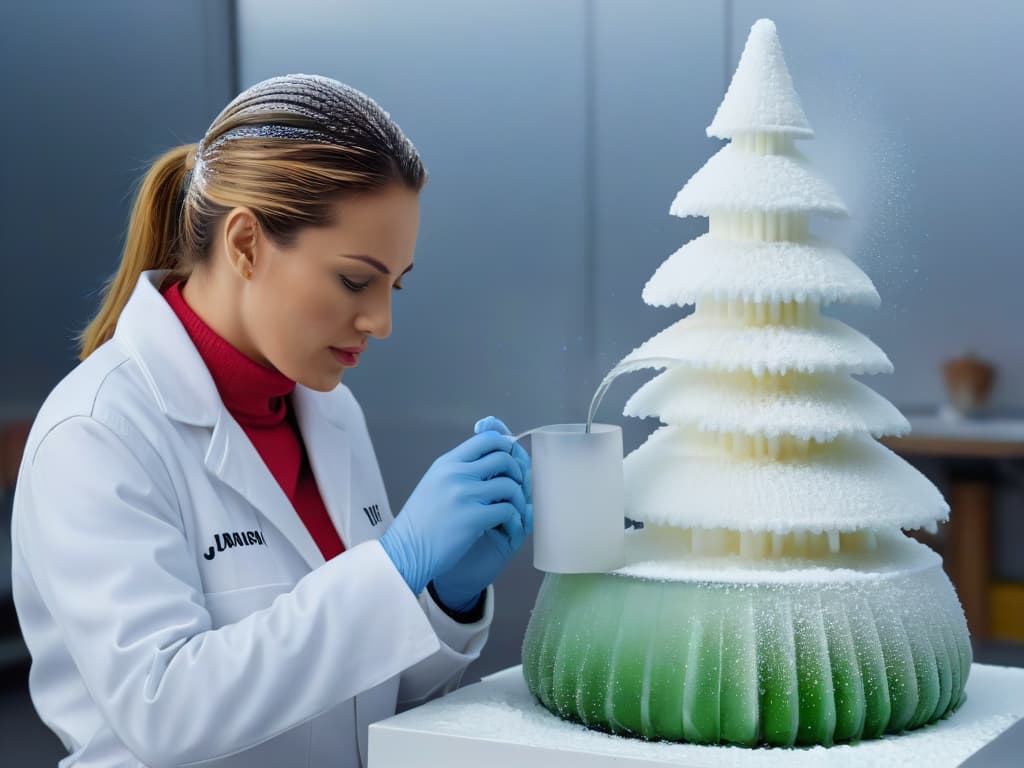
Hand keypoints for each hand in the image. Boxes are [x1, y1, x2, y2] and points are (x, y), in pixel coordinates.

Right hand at [379, 424, 527, 597]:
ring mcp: (464, 495)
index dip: (505, 448)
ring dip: (517, 498)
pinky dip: (513, 519)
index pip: (486, 439)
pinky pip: (508, 510)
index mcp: (447, 463)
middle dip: (517, 472)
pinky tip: (507, 526)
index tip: (509, 464)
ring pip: (510, 484)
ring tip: (512, 510)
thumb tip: (488, 461)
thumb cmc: (421, 522)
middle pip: (503, 457)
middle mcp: (456, 473)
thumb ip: (458, 471)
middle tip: (516, 488)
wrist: (405, 551)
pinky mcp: (473, 518)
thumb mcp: (434, 484)